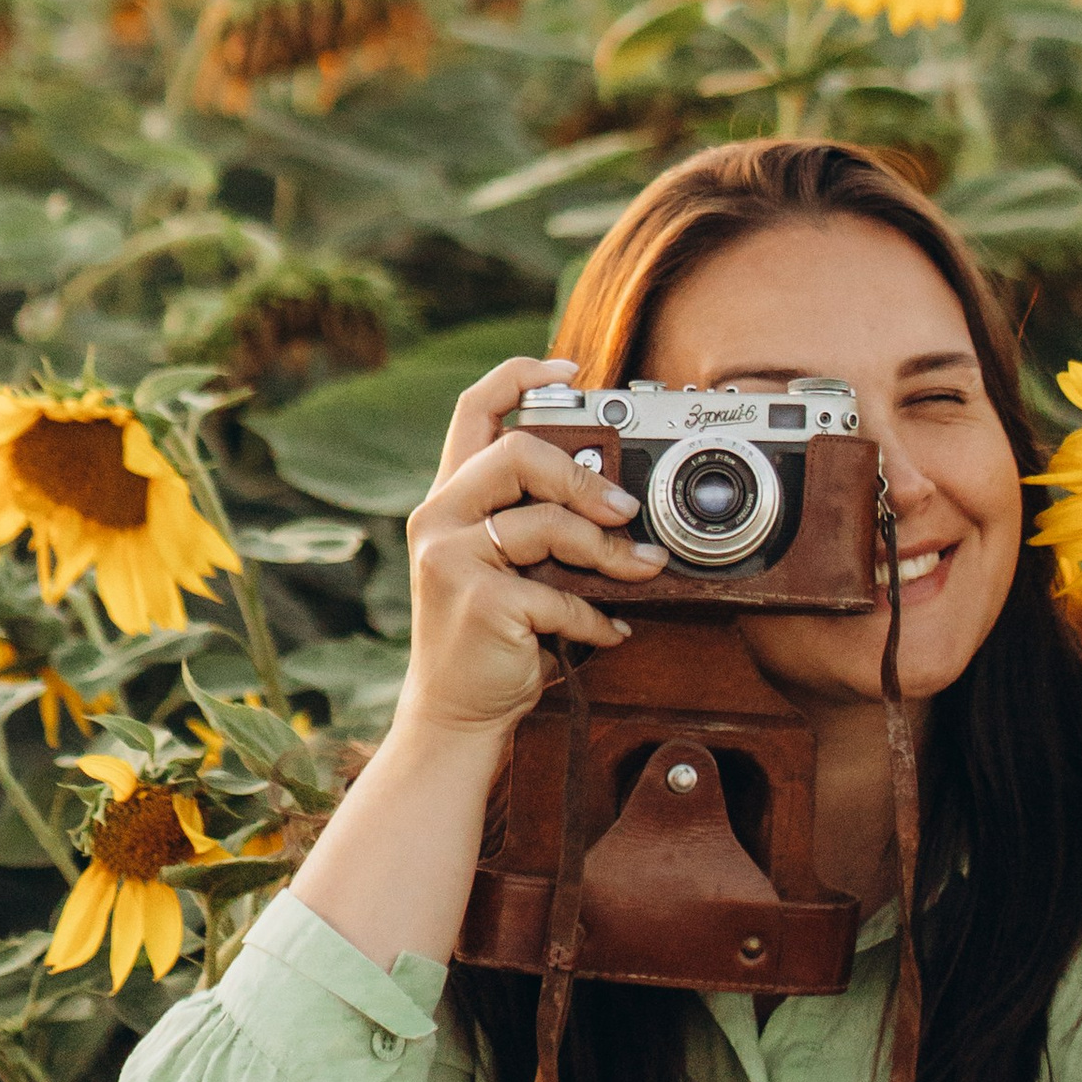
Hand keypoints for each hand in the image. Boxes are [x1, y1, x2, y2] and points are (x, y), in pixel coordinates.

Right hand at [401, 355, 662, 738]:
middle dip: (586, 478)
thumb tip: (620, 493)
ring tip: (642, 569)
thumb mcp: (505, 563)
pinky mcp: (479, 603)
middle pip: (518, 453)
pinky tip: (610, 629)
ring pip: (547, 523)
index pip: (473, 409)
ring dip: (609, 551)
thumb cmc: (491, 633)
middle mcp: (440, 518)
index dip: (521, 375)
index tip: (572, 369)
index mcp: (449, 497)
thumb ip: (537, 520)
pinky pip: (558, 594)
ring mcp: (452, 559)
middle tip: (627, 510)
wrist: (453, 712)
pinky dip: (596, 615)